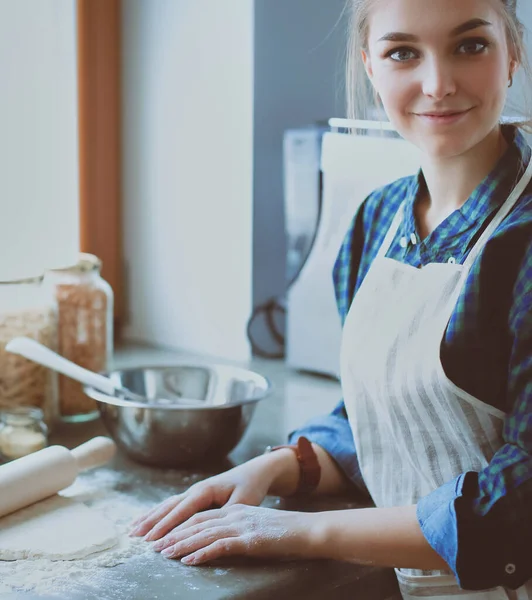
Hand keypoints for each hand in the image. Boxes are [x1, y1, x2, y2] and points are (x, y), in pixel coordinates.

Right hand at [130, 452, 295, 540]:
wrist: (254, 473)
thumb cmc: (250, 487)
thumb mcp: (243, 502)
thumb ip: (225, 514)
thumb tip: (210, 527)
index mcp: (206, 490)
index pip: (182, 510)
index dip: (166, 525)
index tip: (153, 538)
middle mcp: (196, 489)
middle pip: (169, 507)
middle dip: (151, 522)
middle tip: (133, 537)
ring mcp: (193, 492)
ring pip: (167, 505)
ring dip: (149, 517)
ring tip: (131, 530)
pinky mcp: (194, 496)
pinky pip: (171, 505)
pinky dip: (157, 513)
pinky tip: (144, 521)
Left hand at [150, 503, 314, 565]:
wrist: (308, 530)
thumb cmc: (286, 533)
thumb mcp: (258, 528)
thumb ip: (239, 532)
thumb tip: (221, 543)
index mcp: (236, 510)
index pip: (201, 516)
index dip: (180, 525)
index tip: (163, 534)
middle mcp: (236, 514)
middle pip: (198, 523)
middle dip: (174, 533)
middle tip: (153, 544)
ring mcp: (242, 525)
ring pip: (204, 533)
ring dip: (181, 544)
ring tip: (163, 553)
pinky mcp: (250, 539)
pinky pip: (220, 546)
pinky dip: (202, 553)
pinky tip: (189, 561)